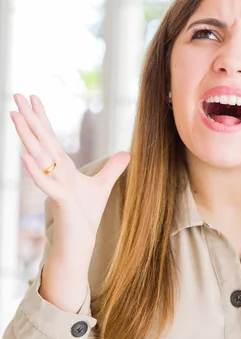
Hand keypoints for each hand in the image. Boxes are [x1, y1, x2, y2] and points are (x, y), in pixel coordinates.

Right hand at [10, 93, 129, 258]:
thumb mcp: (103, 186)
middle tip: (16, 95)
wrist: (79, 243)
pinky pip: (45, 183)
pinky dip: (35, 171)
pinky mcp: (59, 201)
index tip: (33, 96)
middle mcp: (55, 172)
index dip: (43, 117)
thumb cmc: (85, 216)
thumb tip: (127, 152)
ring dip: (27, 136)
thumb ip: (112, 168)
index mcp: (63, 166)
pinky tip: (25, 156)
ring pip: (38, 156)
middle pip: (40, 139)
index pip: (50, 136)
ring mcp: (55, 185)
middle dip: (29, 117)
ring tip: (14, 115)